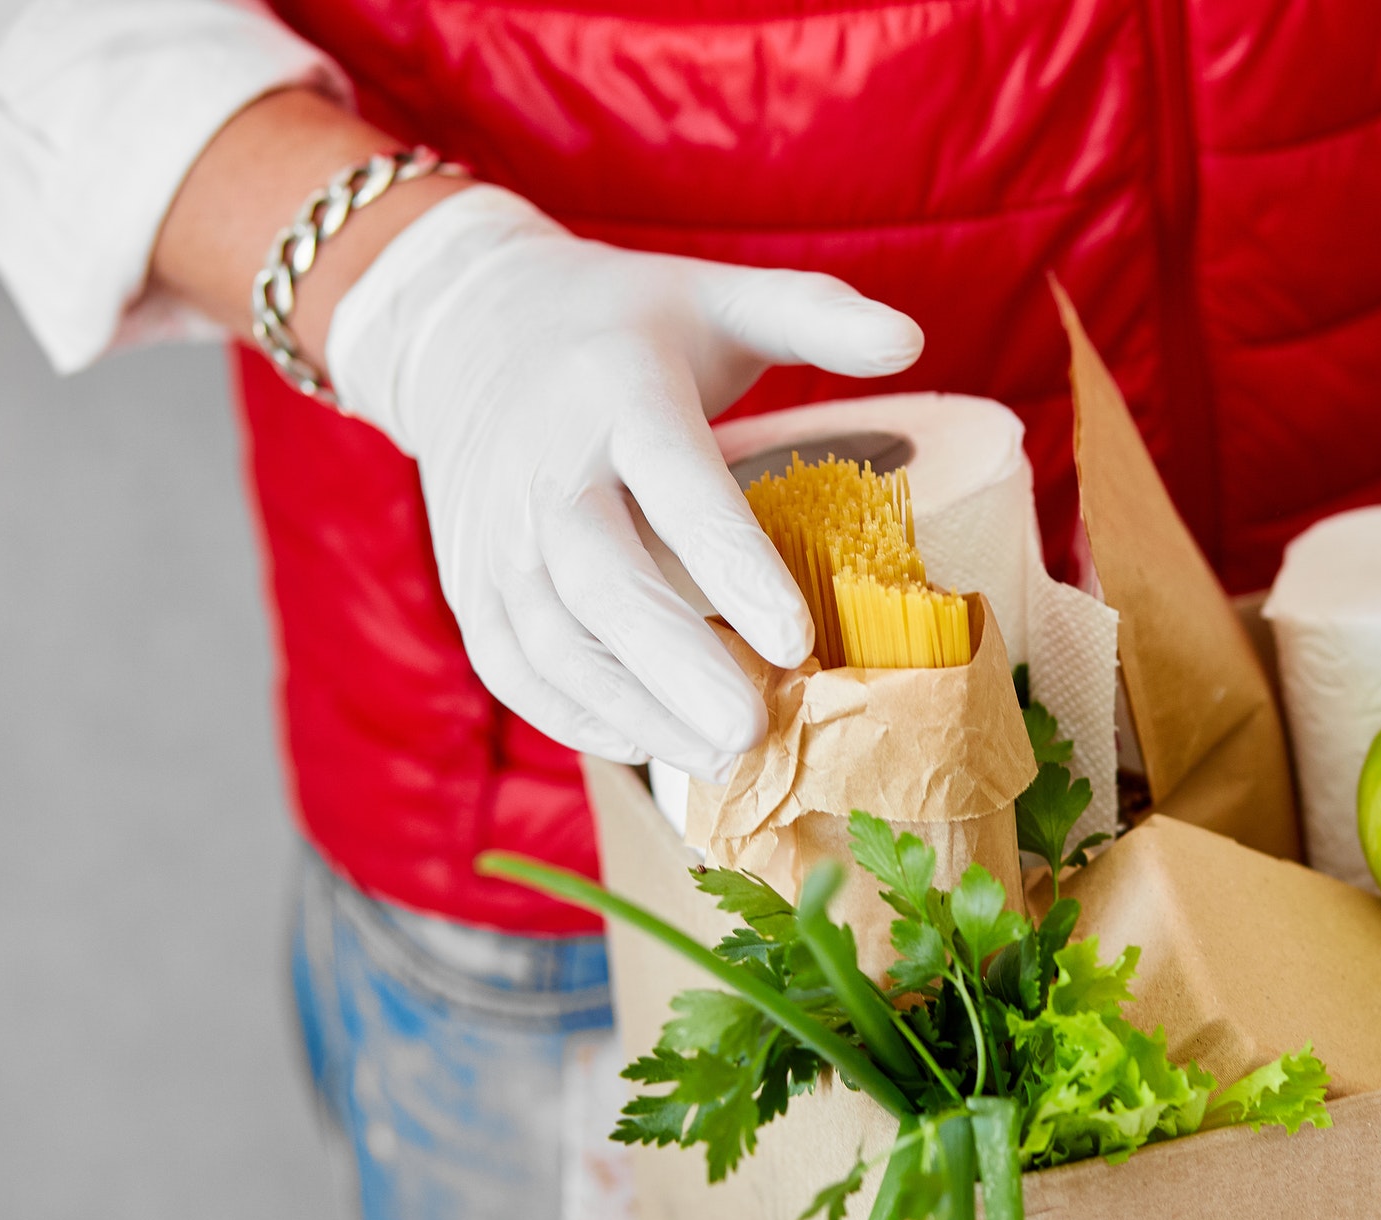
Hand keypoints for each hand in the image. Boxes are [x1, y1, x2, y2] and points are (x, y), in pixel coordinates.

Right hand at [325, 185, 922, 778]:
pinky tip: (653, 748)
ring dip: (634, 711)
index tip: (796, 640)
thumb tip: (912, 340)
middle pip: (601, 580)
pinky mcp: (470, 583)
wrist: (468, 328)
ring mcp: (494, 533)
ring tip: (723, 763)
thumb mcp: (718, 295)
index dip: (732, 565)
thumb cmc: (626, 324)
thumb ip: (816, 315)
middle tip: (755, 734)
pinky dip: (577, 717)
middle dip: (678, 665)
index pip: (675, 482)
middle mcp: (544, 468)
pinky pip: (513, 666)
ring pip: (552, 640)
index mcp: (617, 391)